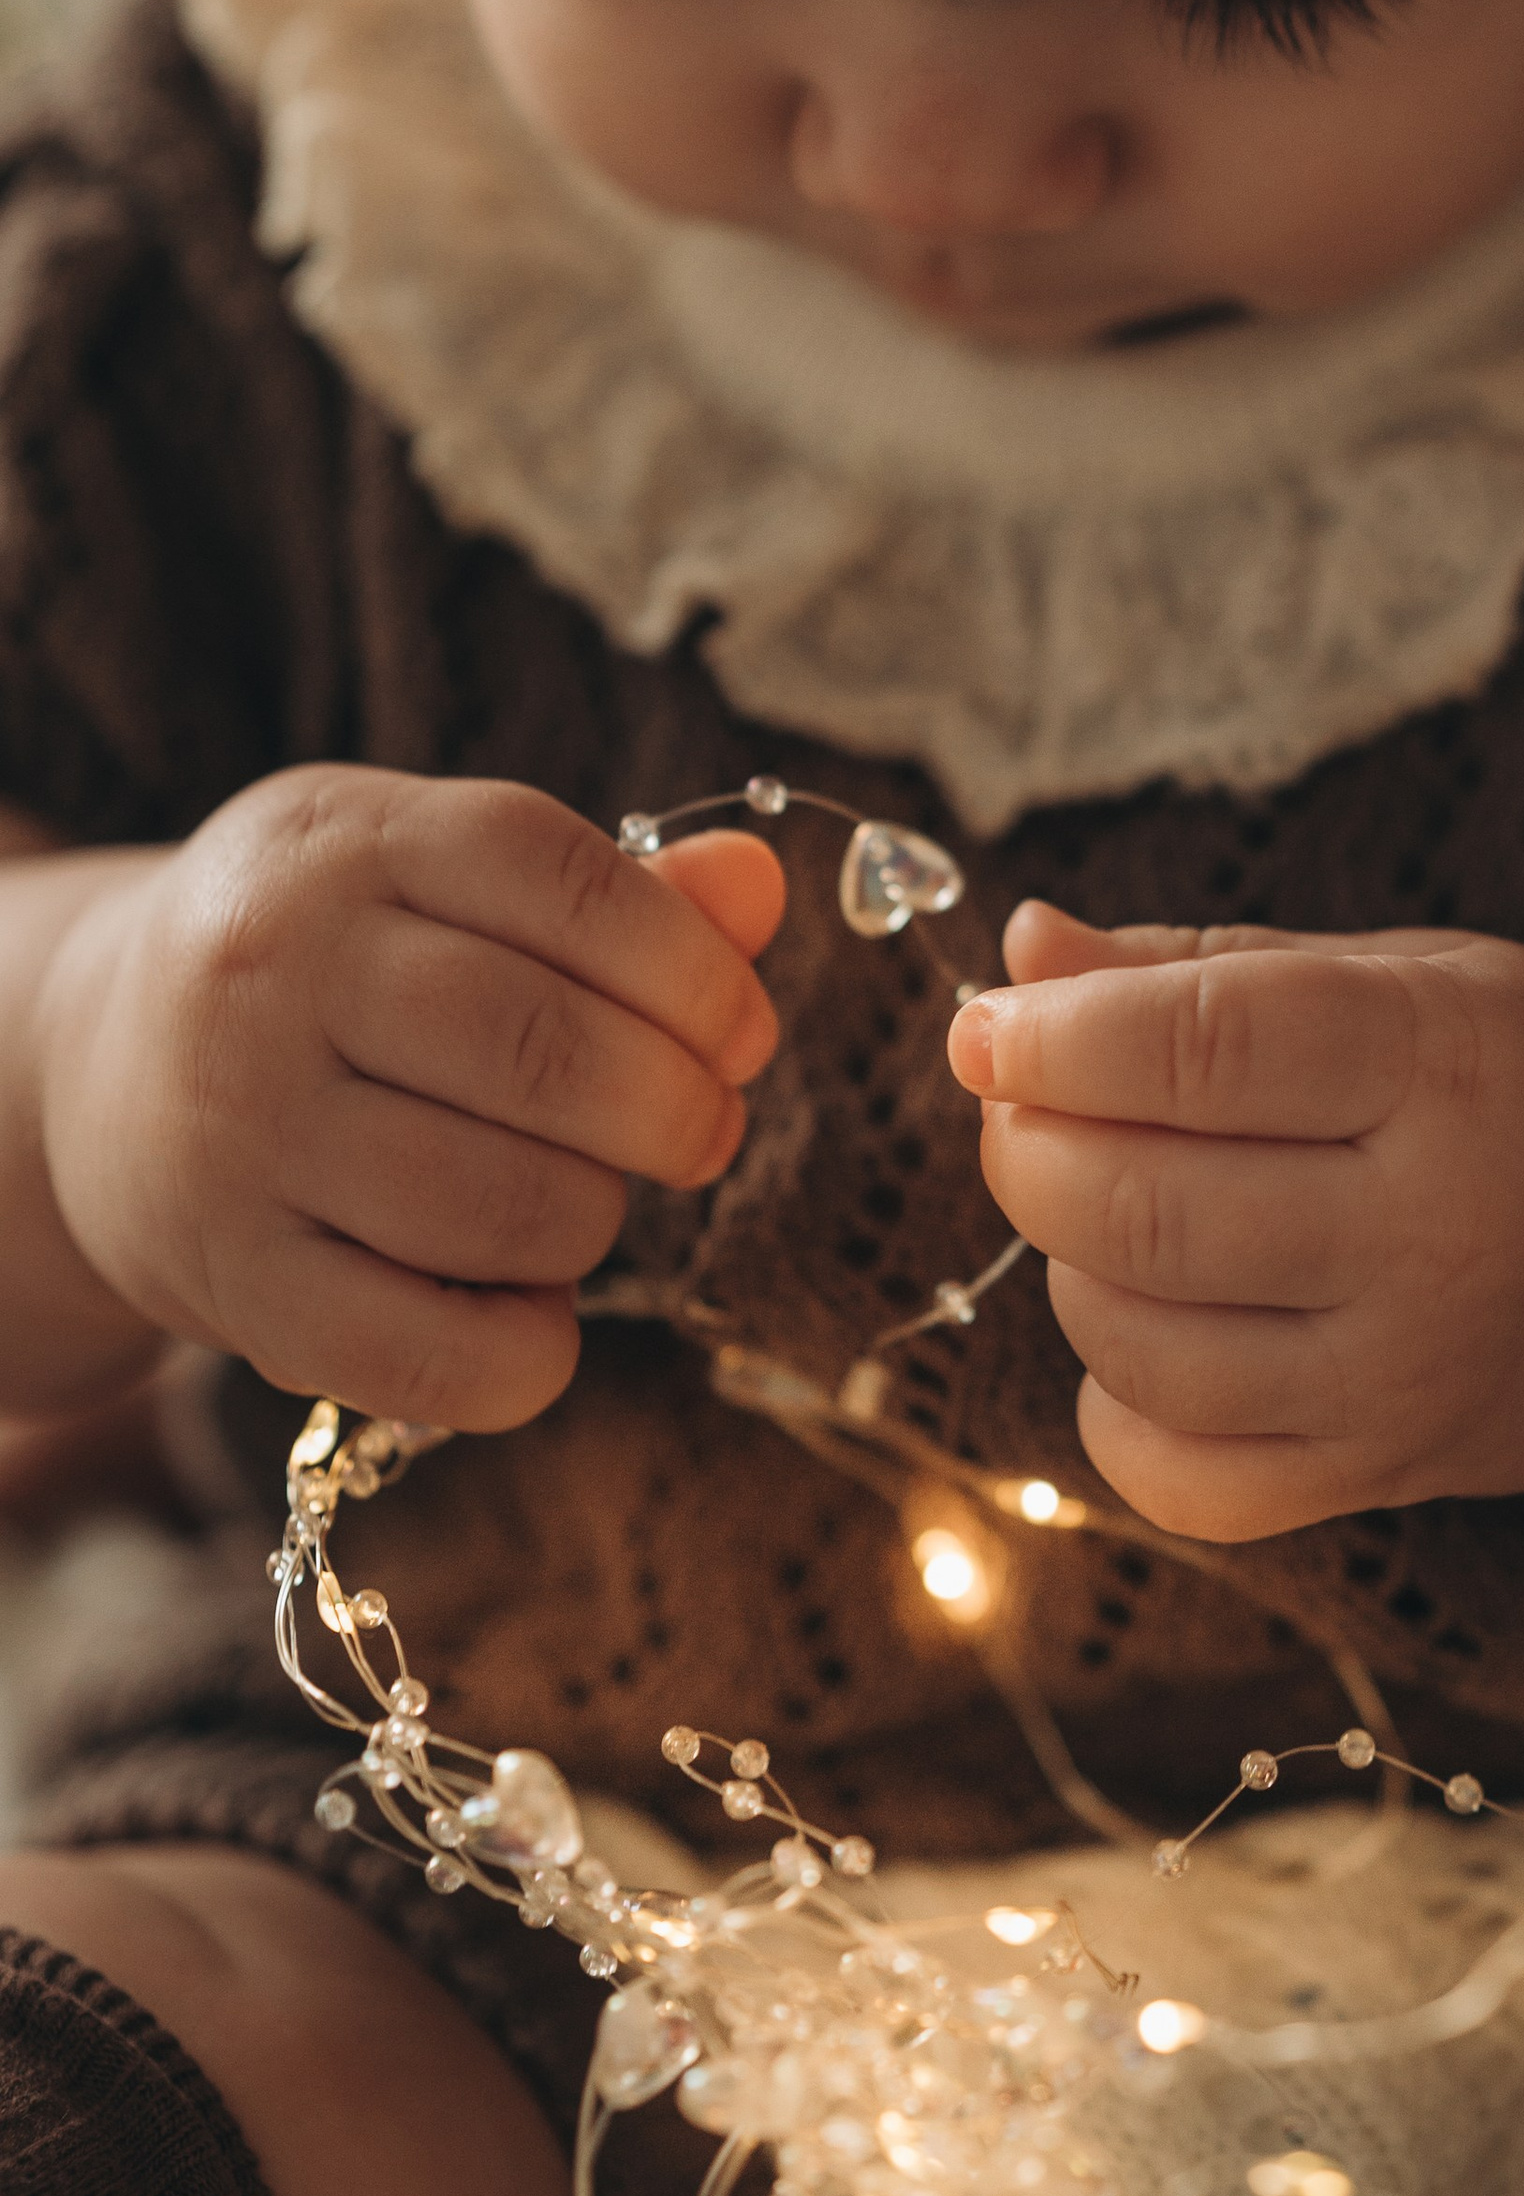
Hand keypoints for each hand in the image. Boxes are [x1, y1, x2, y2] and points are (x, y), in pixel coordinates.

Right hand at [35, 768, 781, 1432]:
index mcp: (350, 839)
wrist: (92, 1061)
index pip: (560, 880)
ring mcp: (241, 1132)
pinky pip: (428, 1356)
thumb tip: (760, 890)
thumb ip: (617, 891)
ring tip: (586, 1201)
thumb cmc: (333, 960)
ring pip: (500, 1205)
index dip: (693, 968)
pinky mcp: (233, 1281)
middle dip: (673, 1108)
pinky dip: (525, 1354)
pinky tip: (534, 1314)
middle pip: (542, 1049)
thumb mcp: (442, 877)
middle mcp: (276, 972)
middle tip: (703, 1131)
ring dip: (595, 1221)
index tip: (744, 1033)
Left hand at [947, 904, 1523, 1539]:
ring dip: (1065, 1259)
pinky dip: (1114, 1397)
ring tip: (1106, 1196)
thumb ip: (1204, 965)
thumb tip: (1019, 953)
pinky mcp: (1380, 1478)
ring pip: (1138, 1343)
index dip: (1056, 1035)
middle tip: (1023, 1098)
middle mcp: (1432, 1233)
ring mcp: (1405, 1377)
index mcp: (1445, 1065)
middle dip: (1028, 1145)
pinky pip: (1175, 1474)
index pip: (1206, 1047)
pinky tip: (1146, 1322)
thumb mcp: (1404, 972)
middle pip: (1145, 1209)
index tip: (984, 1020)